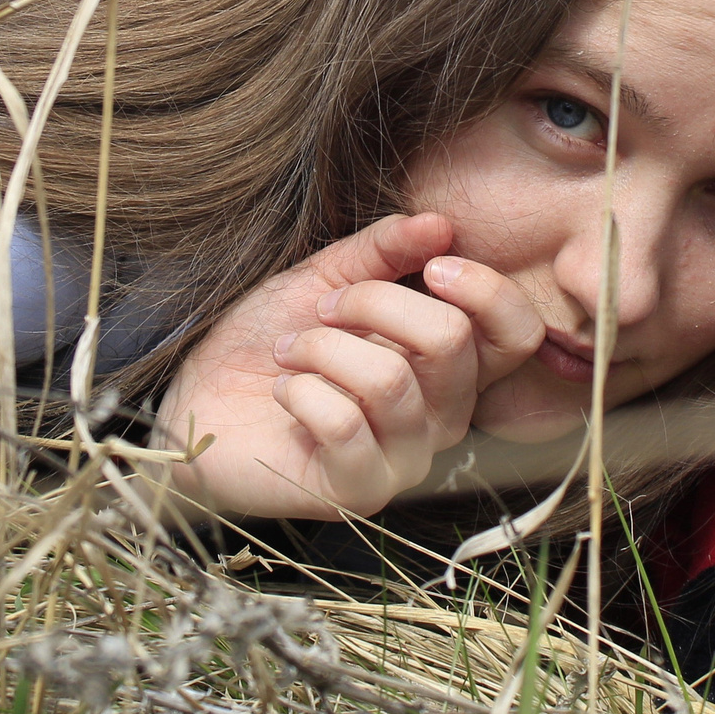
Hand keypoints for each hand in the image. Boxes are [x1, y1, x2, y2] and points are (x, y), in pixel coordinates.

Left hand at [154, 213, 542, 517]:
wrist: (198, 395)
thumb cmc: (269, 339)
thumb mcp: (326, 277)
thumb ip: (384, 250)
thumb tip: (439, 223)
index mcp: (448, 364)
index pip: (516, 336)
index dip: (485, 291)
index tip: (432, 265)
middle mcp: (442, 417)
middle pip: (451, 342)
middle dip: (372, 303)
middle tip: (323, 309)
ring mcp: (405, 460)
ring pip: (391, 381)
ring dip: (322, 347)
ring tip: (288, 351)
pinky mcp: (358, 491)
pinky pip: (347, 426)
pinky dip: (301, 393)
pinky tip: (282, 394)